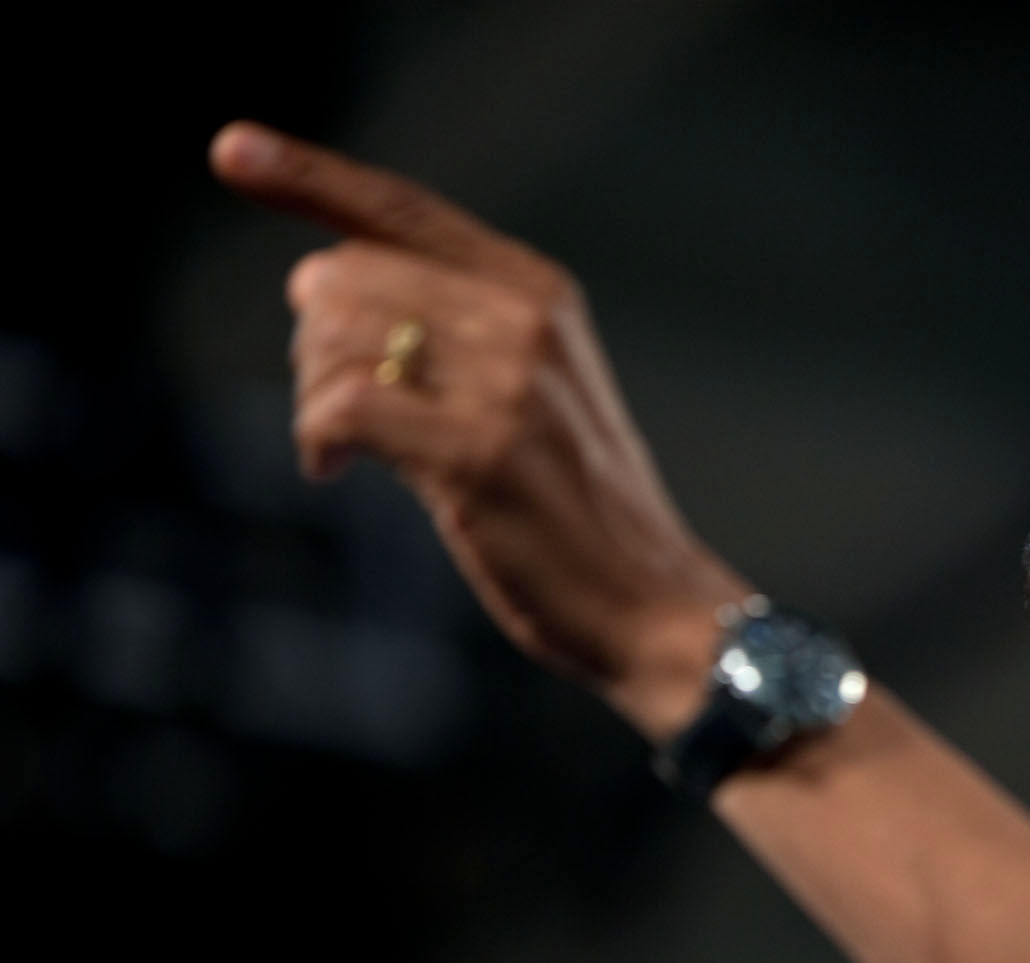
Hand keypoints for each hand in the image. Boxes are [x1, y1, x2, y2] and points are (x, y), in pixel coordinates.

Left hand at [209, 120, 746, 740]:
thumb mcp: (533, 388)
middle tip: (333, 408)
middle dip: (311, 343)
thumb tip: (314, 277)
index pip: (404, 209)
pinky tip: (331, 466)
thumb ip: (449, 326)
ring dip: (312, 394)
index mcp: (539, 291)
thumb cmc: (577, 509)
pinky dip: (316, 437)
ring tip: (340, 445)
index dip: (309, 174)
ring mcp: (507, 384)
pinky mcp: (479, 451)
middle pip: (347, 275)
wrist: (650, 600)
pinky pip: (343, 405)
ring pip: (336, 336)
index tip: (231, 149)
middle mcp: (526, 320)